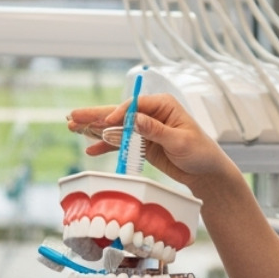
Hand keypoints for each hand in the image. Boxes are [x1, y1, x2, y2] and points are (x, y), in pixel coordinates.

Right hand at [66, 94, 236, 191]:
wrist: (206, 172)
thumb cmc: (200, 152)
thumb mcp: (180, 141)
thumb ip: (156, 130)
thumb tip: (136, 119)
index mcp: (163, 105)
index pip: (134, 106)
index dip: (117, 114)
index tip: (106, 123)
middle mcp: (151, 114)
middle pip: (118, 113)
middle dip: (95, 116)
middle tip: (72, 116)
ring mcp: (145, 129)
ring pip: (115, 127)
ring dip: (94, 129)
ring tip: (72, 127)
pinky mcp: (142, 144)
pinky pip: (120, 143)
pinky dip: (105, 146)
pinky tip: (90, 149)